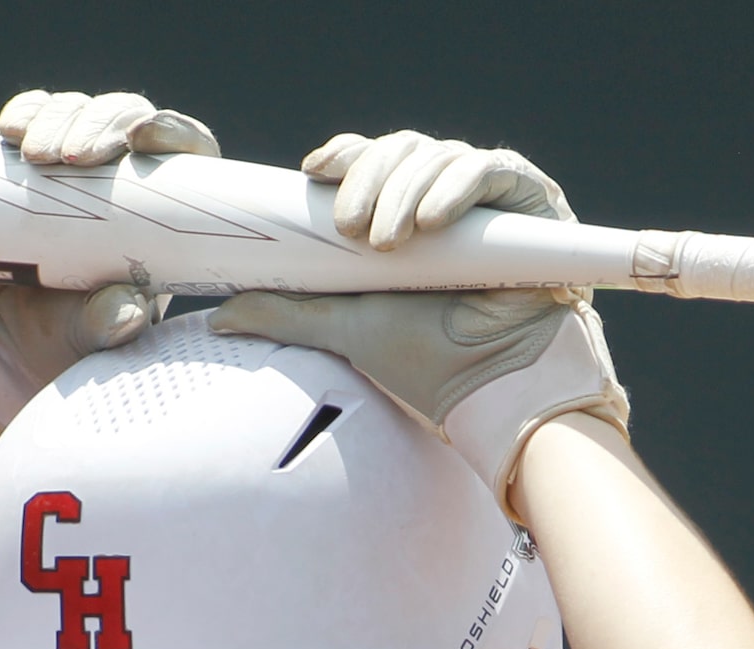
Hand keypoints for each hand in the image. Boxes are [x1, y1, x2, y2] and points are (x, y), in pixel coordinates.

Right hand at [0, 90, 220, 434]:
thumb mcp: (91, 342)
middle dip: (101, 124)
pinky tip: (11, 131)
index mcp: (166, 221)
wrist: (9, 344)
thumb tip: (126, 309)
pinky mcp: (36, 163)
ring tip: (34, 158)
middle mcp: (128, 183)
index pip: (188, 159)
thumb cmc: (70, 342)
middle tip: (68, 158)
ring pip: (82, 112)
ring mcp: (81, 168)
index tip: (142, 140)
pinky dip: (26, 115)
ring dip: (60, 118)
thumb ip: (109, 327)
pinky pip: (37, 119)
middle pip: (130, 120)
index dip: (174, 133)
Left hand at [211, 130, 625, 516]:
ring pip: (438, 157)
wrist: (496, 393)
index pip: (372, 162)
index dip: (344, 157)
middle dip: (369, 180)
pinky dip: (457, 187)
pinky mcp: (531, 203)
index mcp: (406, 216)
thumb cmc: (430, 364)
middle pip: (401, 151)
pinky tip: (432, 221)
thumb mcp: (348, 329)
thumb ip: (289, 313)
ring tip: (388, 241)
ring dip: (405, 191)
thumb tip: (222, 314)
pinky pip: (491, 171)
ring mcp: (490, 200)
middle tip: (351, 228)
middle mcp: (447, 199)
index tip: (313, 172)